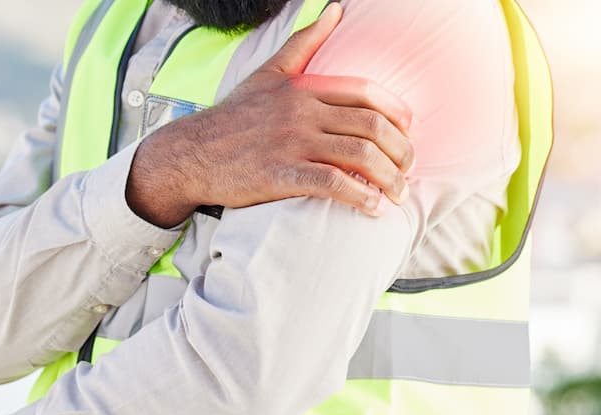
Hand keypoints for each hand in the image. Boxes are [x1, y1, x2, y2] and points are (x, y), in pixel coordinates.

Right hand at [127, 3, 413, 227]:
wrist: (192, 154)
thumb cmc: (235, 116)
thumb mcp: (269, 73)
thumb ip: (304, 43)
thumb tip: (335, 10)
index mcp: (304, 88)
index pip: (367, 93)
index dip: (397, 113)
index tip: (408, 133)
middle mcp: (302, 112)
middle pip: (372, 126)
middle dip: (401, 152)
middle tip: (408, 172)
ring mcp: (292, 144)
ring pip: (360, 156)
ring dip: (389, 179)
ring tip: (397, 195)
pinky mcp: (280, 175)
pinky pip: (332, 185)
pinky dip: (361, 198)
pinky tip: (373, 208)